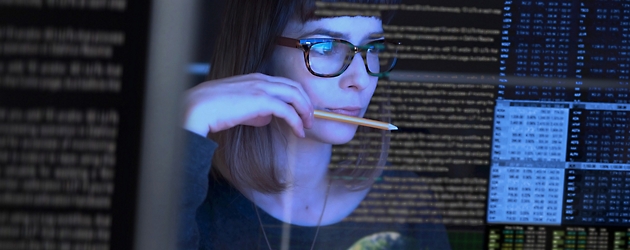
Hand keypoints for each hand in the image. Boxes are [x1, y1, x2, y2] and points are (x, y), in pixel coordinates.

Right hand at [182, 73, 313, 136]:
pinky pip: (288, 110)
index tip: (302, 112)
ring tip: (307, 126)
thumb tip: (267, 118)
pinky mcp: (262, 100)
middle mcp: (261, 79)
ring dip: (305, 111)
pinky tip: (299, 132)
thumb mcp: (238, 107)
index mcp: (256, 78)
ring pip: (295, 95)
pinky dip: (296, 121)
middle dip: (306, 103)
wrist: (199, 108)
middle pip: (295, 87)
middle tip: (310, 119)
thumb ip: (254, 110)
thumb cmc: (213, 109)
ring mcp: (262, 88)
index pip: (285, 84)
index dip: (297, 97)